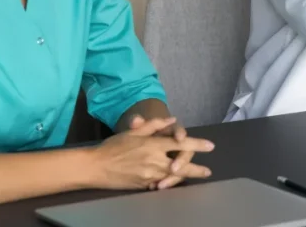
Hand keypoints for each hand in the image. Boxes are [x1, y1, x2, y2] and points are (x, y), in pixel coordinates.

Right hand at [89, 117, 214, 190]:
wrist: (94, 167)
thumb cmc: (113, 146)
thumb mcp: (133, 132)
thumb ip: (154, 125)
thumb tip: (172, 119)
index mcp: (153, 145)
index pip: (180, 144)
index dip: (197, 145)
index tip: (210, 146)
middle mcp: (154, 161)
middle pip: (182, 165)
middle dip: (197, 169)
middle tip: (207, 172)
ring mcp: (149, 175)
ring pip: (173, 177)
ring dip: (185, 177)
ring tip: (196, 177)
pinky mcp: (143, 186)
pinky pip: (160, 184)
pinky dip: (168, 183)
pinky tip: (174, 182)